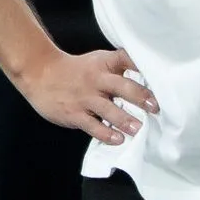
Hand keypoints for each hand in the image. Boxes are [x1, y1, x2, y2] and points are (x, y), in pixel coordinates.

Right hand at [11, 45, 158, 145]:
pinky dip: (106, 133)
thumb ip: (117, 71)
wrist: (38, 73)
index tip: (161, 77)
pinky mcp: (74, 113)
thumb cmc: (74, 70)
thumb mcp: (96, 62)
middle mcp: (96, 79)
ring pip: (109, 109)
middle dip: (141, 97)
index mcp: (103, 64)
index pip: (126, 60)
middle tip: (156, 108)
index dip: (143, 66)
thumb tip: (147, 84)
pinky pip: (92, 125)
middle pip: (122, 86)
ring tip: (138, 129)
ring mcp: (84, 97)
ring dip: (125, 120)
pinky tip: (117, 139)